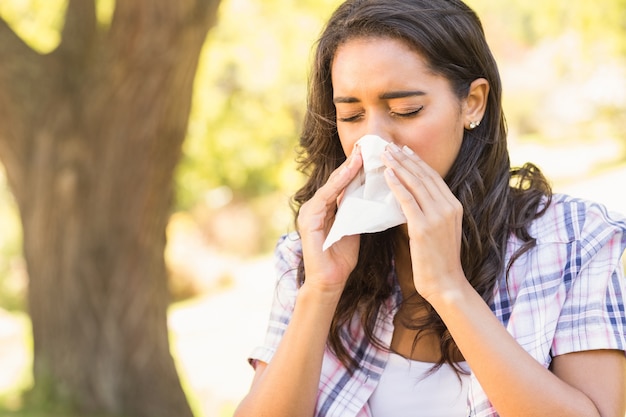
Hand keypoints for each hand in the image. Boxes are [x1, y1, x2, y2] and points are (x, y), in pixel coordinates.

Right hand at [297, 148, 362, 296]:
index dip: (357, 168)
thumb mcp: (353, 227)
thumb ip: (357, 210)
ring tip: (361, 155)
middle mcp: (316, 206)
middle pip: (337, 180)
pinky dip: (338, 184)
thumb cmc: (341, 258)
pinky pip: (326, 198)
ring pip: (331, 185)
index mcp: (326, 208)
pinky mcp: (309, 220)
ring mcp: (310, 212)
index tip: (372, 153)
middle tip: (367, 145)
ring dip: (346, 169)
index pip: (343, 183)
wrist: (329, 282)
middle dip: (352, 163)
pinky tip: (350, 173)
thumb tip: (373, 192)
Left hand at [382, 143, 466, 300]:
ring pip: (416, 184)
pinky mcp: (424, 227)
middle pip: (424, 175)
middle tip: (389, 146)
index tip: (403, 150)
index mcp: (454, 206)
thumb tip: (411, 198)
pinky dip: (397, 185)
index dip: (417, 161)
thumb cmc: (438, 261)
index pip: (433, 177)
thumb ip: (429, 213)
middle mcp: (448, 207)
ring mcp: (437, 217)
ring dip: (398, 166)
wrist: (446, 284)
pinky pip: (408, 200)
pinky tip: (387, 175)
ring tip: (384, 154)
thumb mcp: (439, 231)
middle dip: (405, 158)